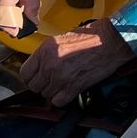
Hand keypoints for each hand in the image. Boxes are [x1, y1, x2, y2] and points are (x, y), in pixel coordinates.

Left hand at [19, 22, 136, 106]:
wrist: (111, 40)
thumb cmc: (92, 36)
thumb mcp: (62, 38)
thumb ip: (48, 53)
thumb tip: (40, 66)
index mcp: (46, 49)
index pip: (25, 73)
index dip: (30, 77)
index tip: (36, 77)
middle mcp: (50, 64)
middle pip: (34, 86)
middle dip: (42, 85)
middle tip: (51, 81)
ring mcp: (61, 77)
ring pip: (45, 95)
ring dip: (53, 92)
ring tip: (62, 84)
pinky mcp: (73, 86)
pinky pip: (58, 101)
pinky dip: (62, 99)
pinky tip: (68, 91)